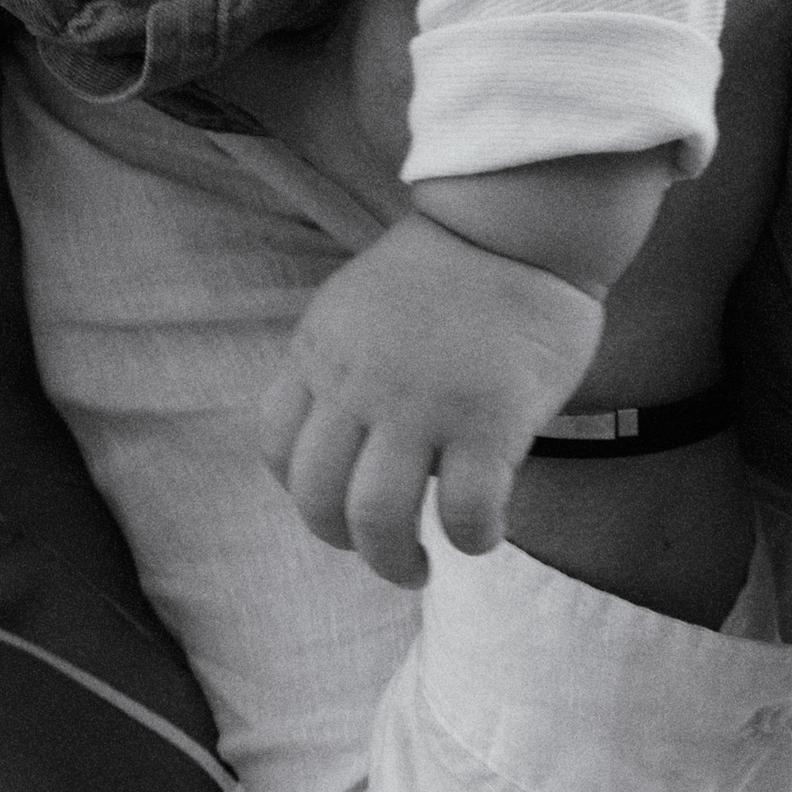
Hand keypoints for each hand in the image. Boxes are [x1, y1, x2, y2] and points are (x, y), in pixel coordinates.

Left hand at [257, 212, 606, 588]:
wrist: (516, 224)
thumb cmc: (450, 268)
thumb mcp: (357, 307)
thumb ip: (342, 368)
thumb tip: (350, 441)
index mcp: (319, 354)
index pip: (276, 448)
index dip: (301, 491)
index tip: (337, 502)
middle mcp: (357, 387)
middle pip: (316, 498)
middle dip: (342, 541)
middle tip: (381, 550)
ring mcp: (420, 407)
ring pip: (376, 518)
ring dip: (393, 560)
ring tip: (416, 567)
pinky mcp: (487, 422)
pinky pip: (463, 511)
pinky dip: (470, 539)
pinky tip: (483, 534)